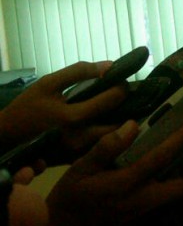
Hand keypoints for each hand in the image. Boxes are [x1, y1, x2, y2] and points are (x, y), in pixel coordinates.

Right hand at [0, 61, 126, 155]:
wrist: (8, 136)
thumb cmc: (28, 107)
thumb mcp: (49, 84)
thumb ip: (79, 72)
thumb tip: (110, 66)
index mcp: (73, 118)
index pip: (111, 101)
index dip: (121, 87)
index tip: (122, 81)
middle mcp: (80, 139)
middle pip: (119, 125)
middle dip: (127, 109)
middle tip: (126, 98)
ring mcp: (80, 152)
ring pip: (114, 138)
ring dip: (122, 122)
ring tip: (121, 108)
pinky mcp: (78, 159)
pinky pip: (103, 147)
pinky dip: (110, 134)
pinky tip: (108, 121)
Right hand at [37, 117, 182, 225]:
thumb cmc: (68, 201)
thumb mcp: (78, 170)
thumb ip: (106, 147)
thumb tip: (132, 125)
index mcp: (126, 185)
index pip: (162, 157)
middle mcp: (142, 202)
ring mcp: (146, 214)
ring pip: (180, 197)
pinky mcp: (144, 221)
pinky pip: (168, 202)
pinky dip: (174, 185)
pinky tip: (163, 172)